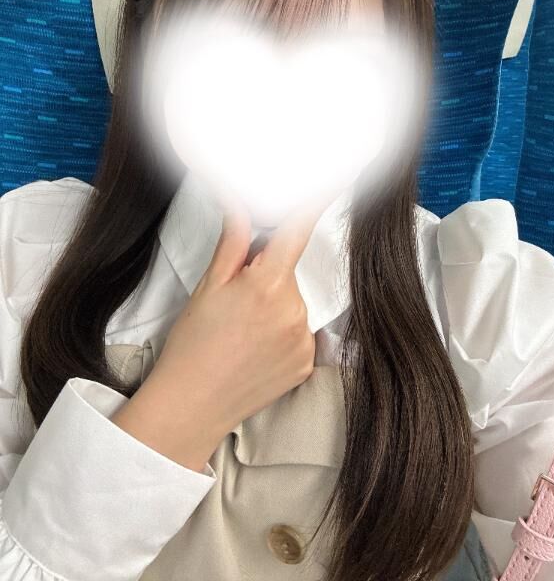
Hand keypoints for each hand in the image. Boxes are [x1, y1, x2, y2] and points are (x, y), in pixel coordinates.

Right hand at [111, 189, 327, 471]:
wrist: (191, 406)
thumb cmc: (192, 345)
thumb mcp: (208, 286)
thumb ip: (234, 243)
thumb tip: (241, 204)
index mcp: (268, 285)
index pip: (297, 232)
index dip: (312, 204)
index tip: (329, 181)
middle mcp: (294, 311)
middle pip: (289, 273)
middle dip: (269, 274)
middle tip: (238, 298)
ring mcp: (304, 341)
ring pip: (295, 304)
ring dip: (276, 305)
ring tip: (243, 330)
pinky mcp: (306, 364)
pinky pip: (300, 334)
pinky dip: (283, 333)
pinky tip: (255, 348)